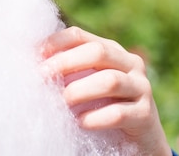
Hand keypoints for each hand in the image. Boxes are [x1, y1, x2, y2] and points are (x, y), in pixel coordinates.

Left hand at [41, 26, 171, 155]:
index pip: (79, 36)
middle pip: (97, 52)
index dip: (54, 43)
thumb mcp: (86, 84)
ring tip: (62, 102)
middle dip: (65, 63)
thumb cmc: (103, 108)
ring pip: (110, 81)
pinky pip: (118, 114)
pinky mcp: (146, 116)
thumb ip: (69, 72)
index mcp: (111, 50)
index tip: (34, 56)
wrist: (140, 142)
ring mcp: (141, 88)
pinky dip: (95, 118)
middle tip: (42, 77)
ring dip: (79, 91)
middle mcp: (130, 64)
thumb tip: (33, 64)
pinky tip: (80, 123)